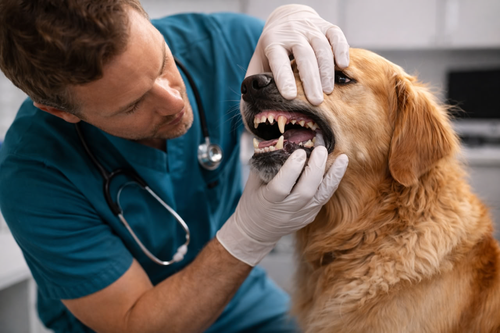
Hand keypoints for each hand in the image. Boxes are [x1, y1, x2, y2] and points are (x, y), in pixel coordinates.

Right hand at [217, 147, 347, 265]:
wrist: (256, 231)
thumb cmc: (252, 201)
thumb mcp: (252, 182)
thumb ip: (265, 164)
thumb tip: (277, 139)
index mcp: (267, 202)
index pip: (281, 187)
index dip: (291, 169)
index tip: (299, 151)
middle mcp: (286, 211)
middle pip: (305, 191)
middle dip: (315, 169)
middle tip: (321, 149)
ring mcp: (300, 215)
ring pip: (321, 196)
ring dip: (333, 176)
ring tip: (342, 158)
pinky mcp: (310, 216)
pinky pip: (324, 198)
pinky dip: (332, 182)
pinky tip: (339, 168)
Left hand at [246, 4, 349, 105]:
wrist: (287, 19)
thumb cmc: (274, 49)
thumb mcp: (259, 61)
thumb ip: (255, 80)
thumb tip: (248, 103)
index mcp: (273, 42)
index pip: (279, 60)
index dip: (284, 78)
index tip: (290, 96)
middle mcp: (292, 33)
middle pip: (304, 55)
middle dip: (310, 80)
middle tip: (316, 101)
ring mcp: (311, 28)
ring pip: (322, 47)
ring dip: (326, 71)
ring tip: (328, 91)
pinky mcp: (326, 26)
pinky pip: (336, 35)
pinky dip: (341, 50)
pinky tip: (343, 66)